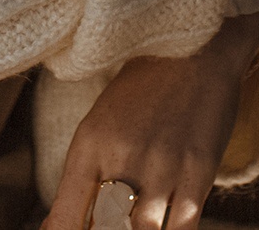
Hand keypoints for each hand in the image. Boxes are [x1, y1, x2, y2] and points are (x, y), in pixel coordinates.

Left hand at [43, 14, 258, 229]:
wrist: (196, 47)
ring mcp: (163, 166)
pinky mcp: (198, 171)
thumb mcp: (100, 123)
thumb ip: (84, 175)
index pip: (66, 217)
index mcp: (90, 144)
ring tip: (138, 221)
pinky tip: (166, 227)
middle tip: (112, 221)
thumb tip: (60, 225)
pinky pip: (183, 227)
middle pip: (106, 229)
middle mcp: (123, 157)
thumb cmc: (142, 89)